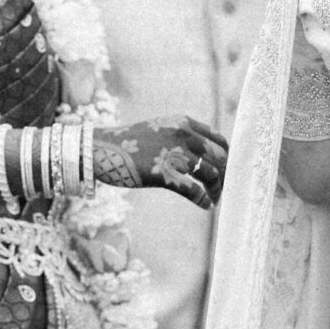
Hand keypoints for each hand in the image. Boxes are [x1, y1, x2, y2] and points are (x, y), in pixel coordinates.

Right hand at [95, 117, 228, 210]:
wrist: (102, 149)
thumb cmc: (131, 143)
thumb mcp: (161, 128)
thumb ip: (183, 134)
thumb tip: (205, 150)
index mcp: (184, 123)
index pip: (219, 141)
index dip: (227, 158)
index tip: (226, 170)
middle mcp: (183, 135)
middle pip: (220, 158)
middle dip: (225, 175)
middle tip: (222, 188)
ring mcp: (175, 154)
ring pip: (212, 174)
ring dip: (217, 190)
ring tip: (214, 198)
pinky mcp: (164, 174)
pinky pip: (194, 191)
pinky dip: (203, 200)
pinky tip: (205, 205)